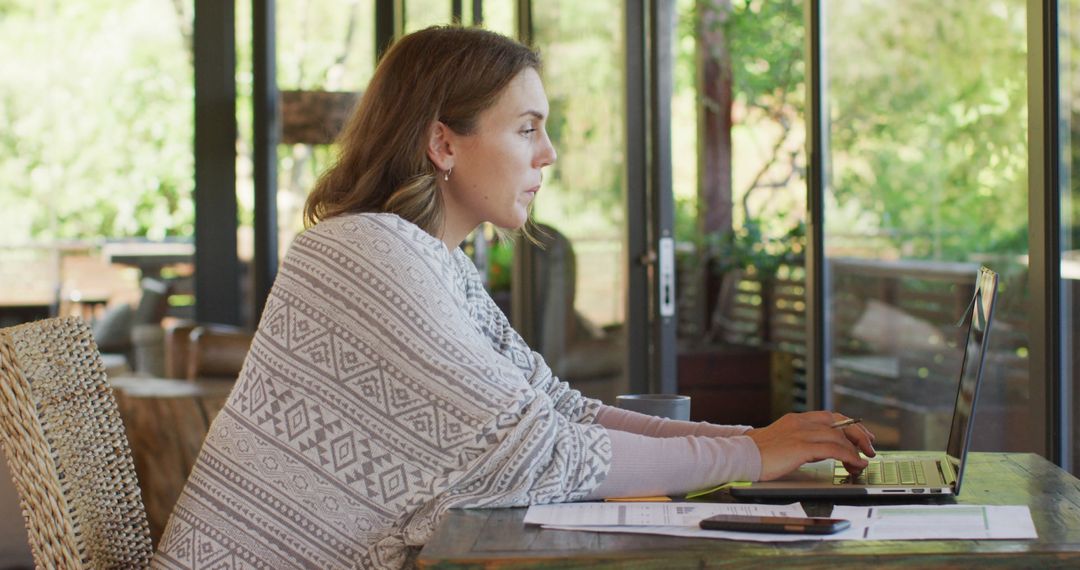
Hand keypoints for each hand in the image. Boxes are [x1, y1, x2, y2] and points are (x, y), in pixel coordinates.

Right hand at [745, 411, 875, 480]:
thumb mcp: (782, 443)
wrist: (739, 457)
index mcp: (795, 420)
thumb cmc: (756, 454)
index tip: (860, 436)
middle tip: (871, 447)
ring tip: (863, 461)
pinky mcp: (800, 447)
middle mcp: (800, 422)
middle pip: (839, 422)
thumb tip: (822, 452)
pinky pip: (833, 449)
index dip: (849, 426)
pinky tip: (855, 464)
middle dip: (859, 434)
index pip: (830, 416)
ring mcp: (800, 433)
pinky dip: (849, 456)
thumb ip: (802, 443)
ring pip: (839, 435)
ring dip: (856, 449)